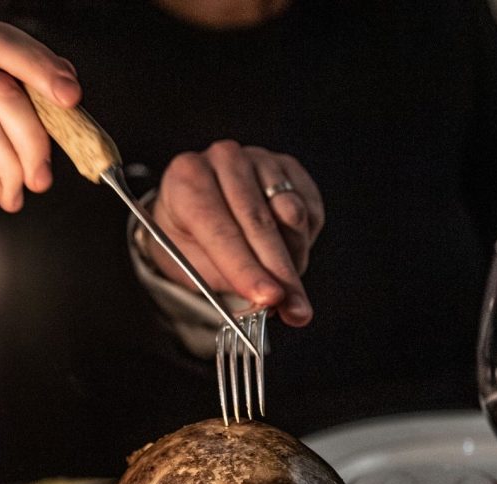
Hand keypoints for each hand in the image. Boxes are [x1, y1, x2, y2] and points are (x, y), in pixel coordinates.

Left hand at [149, 142, 323, 325]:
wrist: (194, 205)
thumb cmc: (187, 238)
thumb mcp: (186, 263)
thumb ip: (223, 279)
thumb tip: (264, 302)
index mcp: (187, 179)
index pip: (221, 231)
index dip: (247, 269)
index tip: (269, 298)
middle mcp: (224, 160)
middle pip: (259, 223)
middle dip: (280, 274)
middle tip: (295, 310)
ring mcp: (259, 159)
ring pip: (291, 217)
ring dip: (294, 260)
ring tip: (285, 287)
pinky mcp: (288, 167)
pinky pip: (310, 211)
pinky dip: (304, 242)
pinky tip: (287, 254)